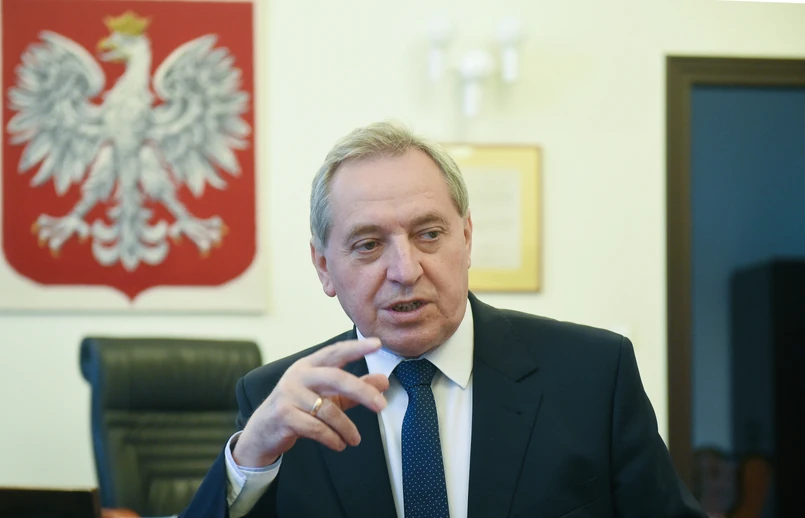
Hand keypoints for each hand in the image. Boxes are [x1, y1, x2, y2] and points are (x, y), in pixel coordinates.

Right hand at [232, 338, 389, 466]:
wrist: (263, 430)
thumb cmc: (298, 409)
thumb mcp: (327, 397)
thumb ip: (354, 389)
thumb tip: (383, 381)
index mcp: (309, 365)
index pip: (335, 352)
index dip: (356, 347)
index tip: (377, 344)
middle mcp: (298, 375)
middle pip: (336, 378)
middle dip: (362, 391)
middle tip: (381, 405)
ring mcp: (289, 394)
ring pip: (328, 409)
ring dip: (346, 428)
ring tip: (354, 439)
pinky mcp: (284, 415)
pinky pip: (317, 427)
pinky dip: (332, 438)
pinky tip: (339, 444)